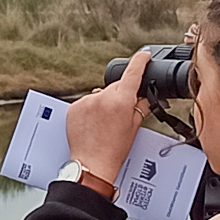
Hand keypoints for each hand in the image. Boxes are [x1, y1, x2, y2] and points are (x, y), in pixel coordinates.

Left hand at [67, 51, 150, 185]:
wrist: (93, 164)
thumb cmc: (114, 150)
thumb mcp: (135, 127)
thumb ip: (141, 107)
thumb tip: (144, 97)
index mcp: (122, 101)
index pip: (133, 72)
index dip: (141, 60)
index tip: (145, 55)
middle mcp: (103, 97)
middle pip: (117, 85)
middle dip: (122, 94)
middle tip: (123, 113)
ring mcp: (87, 101)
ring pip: (101, 94)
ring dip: (106, 102)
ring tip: (106, 123)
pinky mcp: (74, 107)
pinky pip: (88, 102)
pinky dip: (92, 109)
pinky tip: (94, 123)